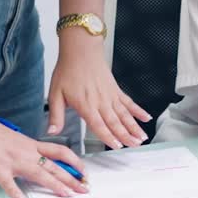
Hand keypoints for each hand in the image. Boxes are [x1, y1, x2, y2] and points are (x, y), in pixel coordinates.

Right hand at [0, 112, 88, 197]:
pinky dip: (14, 191)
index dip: (74, 162)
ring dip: (54, 185)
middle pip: (54, 166)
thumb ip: (27, 153)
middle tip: (84, 189)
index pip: (60, 152)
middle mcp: (27, 152)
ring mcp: (13, 160)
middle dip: (71, 179)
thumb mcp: (16, 141)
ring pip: (39, 173)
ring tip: (66, 195)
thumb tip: (37, 165)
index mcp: (31, 145)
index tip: (84, 172)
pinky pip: (7, 182)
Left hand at [48, 34, 149, 149]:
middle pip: (116, 122)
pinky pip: (129, 102)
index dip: (109, 137)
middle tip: (135, 146)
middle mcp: (101, 102)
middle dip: (126, 136)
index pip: (99, 125)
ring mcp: (110, 96)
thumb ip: (55, 115)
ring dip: (134, 127)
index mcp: (86, 105)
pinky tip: (146, 118)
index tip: (117, 146)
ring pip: (125, 115)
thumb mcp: (55, 94)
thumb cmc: (68, 70)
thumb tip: (51, 132)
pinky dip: (138, 111)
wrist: (80, 50)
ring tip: (142, 137)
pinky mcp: (116, 90)